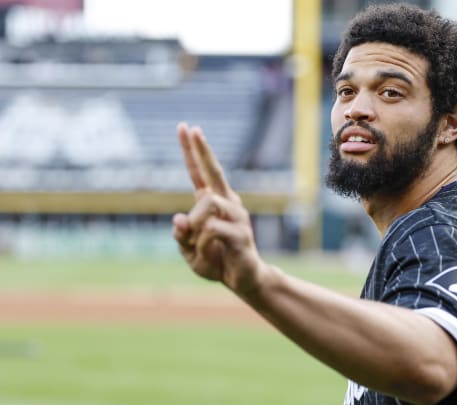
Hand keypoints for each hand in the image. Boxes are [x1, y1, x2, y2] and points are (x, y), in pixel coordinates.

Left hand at [172, 123, 264, 296]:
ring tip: (199, 246)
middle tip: (191, 127)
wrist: (244, 281)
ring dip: (194, 228)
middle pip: (213, 171)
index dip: (192, 151)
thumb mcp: (189, 252)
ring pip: (206, 206)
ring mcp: (237, 216)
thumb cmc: (217, 262)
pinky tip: (209, 253)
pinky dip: (202, 244)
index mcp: (214, 204)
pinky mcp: (240, 232)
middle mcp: (228, 204)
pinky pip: (211, 229)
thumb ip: (181, 236)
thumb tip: (178, 218)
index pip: (200, 173)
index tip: (186, 127)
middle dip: (201, 149)